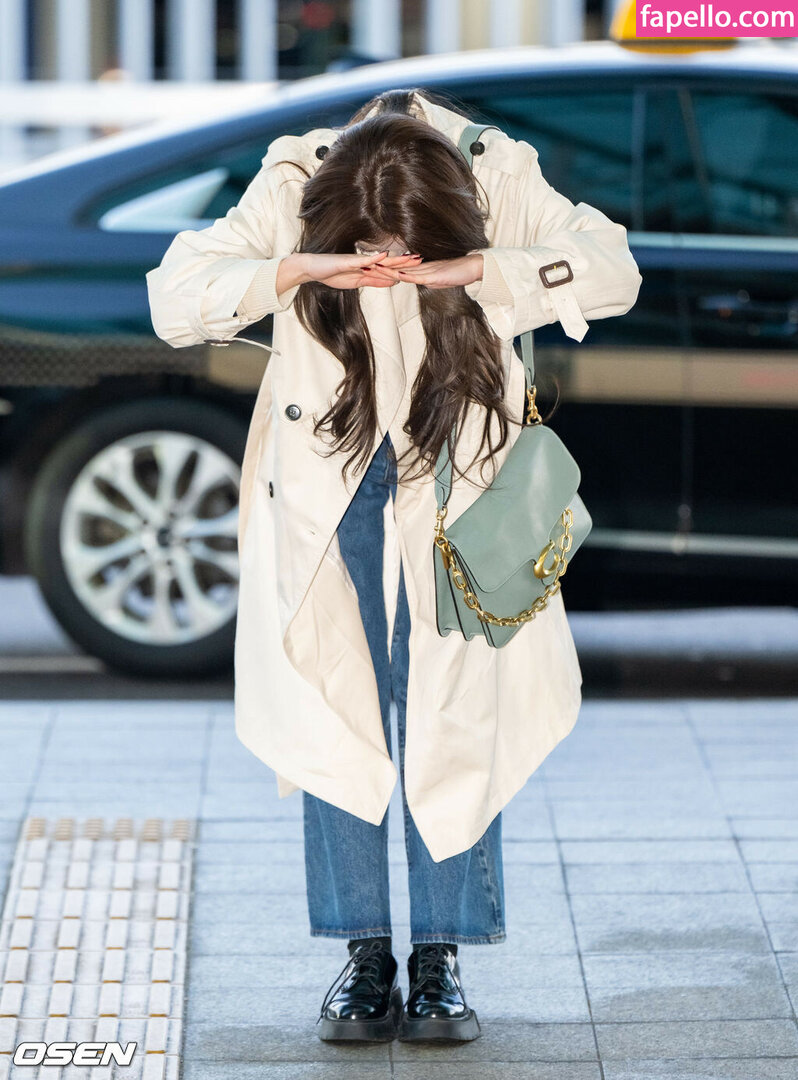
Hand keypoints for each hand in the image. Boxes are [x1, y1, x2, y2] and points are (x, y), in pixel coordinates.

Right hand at [299, 251, 422, 290]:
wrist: (312, 269)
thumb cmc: (331, 274)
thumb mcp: (357, 282)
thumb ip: (375, 281)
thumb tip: (393, 282)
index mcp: (368, 268)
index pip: (389, 268)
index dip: (404, 267)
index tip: (418, 266)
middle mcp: (365, 263)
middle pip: (389, 263)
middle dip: (405, 262)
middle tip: (421, 259)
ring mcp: (357, 261)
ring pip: (380, 261)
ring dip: (394, 260)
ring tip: (409, 258)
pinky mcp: (348, 261)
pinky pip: (363, 260)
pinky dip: (374, 258)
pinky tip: (385, 256)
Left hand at [373, 253, 483, 288]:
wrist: (476, 267)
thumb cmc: (461, 272)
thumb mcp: (440, 279)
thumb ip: (429, 279)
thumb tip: (422, 281)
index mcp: (422, 269)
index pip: (399, 269)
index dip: (385, 269)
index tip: (370, 268)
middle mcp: (422, 268)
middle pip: (397, 268)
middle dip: (381, 268)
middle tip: (364, 265)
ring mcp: (428, 271)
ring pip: (405, 270)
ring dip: (389, 270)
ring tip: (373, 267)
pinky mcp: (436, 276)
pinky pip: (419, 276)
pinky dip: (407, 276)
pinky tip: (398, 276)